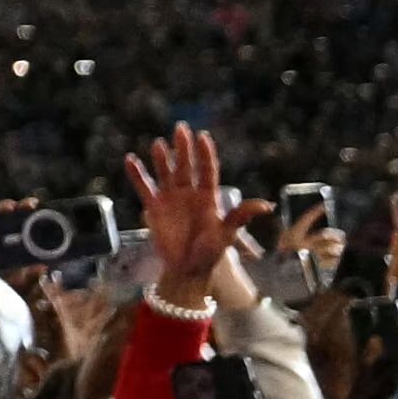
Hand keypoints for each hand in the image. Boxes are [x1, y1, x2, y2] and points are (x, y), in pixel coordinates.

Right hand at [127, 122, 244, 320]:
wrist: (186, 270)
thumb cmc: (210, 252)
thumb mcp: (227, 234)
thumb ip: (241, 216)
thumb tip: (267, 205)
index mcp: (208, 197)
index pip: (207, 170)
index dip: (205, 154)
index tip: (203, 136)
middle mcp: (189, 194)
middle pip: (186, 166)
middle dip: (183, 148)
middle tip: (181, 128)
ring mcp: (171, 199)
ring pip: (165, 173)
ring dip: (162, 159)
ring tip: (159, 144)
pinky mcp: (154, 208)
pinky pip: (144, 187)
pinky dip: (137, 174)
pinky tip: (130, 159)